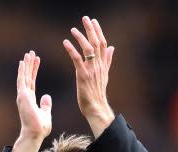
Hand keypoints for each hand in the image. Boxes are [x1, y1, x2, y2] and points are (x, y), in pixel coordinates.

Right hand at [12, 51, 51, 151]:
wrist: (35, 134)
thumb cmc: (40, 127)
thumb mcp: (45, 113)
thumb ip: (45, 105)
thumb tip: (47, 96)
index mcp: (30, 99)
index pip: (32, 81)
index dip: (34, 70)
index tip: (37, 60)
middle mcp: (25, 96)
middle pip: (27, 77)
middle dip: (30, 65)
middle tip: (31, 53)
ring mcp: (23, 96)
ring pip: (24, 77)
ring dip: (26, 65)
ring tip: (28, 54)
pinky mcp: (22, 97)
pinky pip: (22, 81)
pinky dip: (22, 71)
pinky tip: (23, 62)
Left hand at [63, 16, 114, 136]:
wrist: (96, 107)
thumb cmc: (97, 92)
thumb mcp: (105, 74)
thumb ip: (108, 60)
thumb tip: (112, 47)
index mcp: (103, 64)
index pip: (102, 43)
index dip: (98, 31)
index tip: (93, 21)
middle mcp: (99, 65)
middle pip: (96, 43)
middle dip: (91, 29)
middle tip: (85, 18)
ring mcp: (91, 70)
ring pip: (88, 49)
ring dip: (80, 37)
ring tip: (73, 30)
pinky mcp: (83, 75)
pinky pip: (77, 59)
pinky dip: (71, 50)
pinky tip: (66, 42)